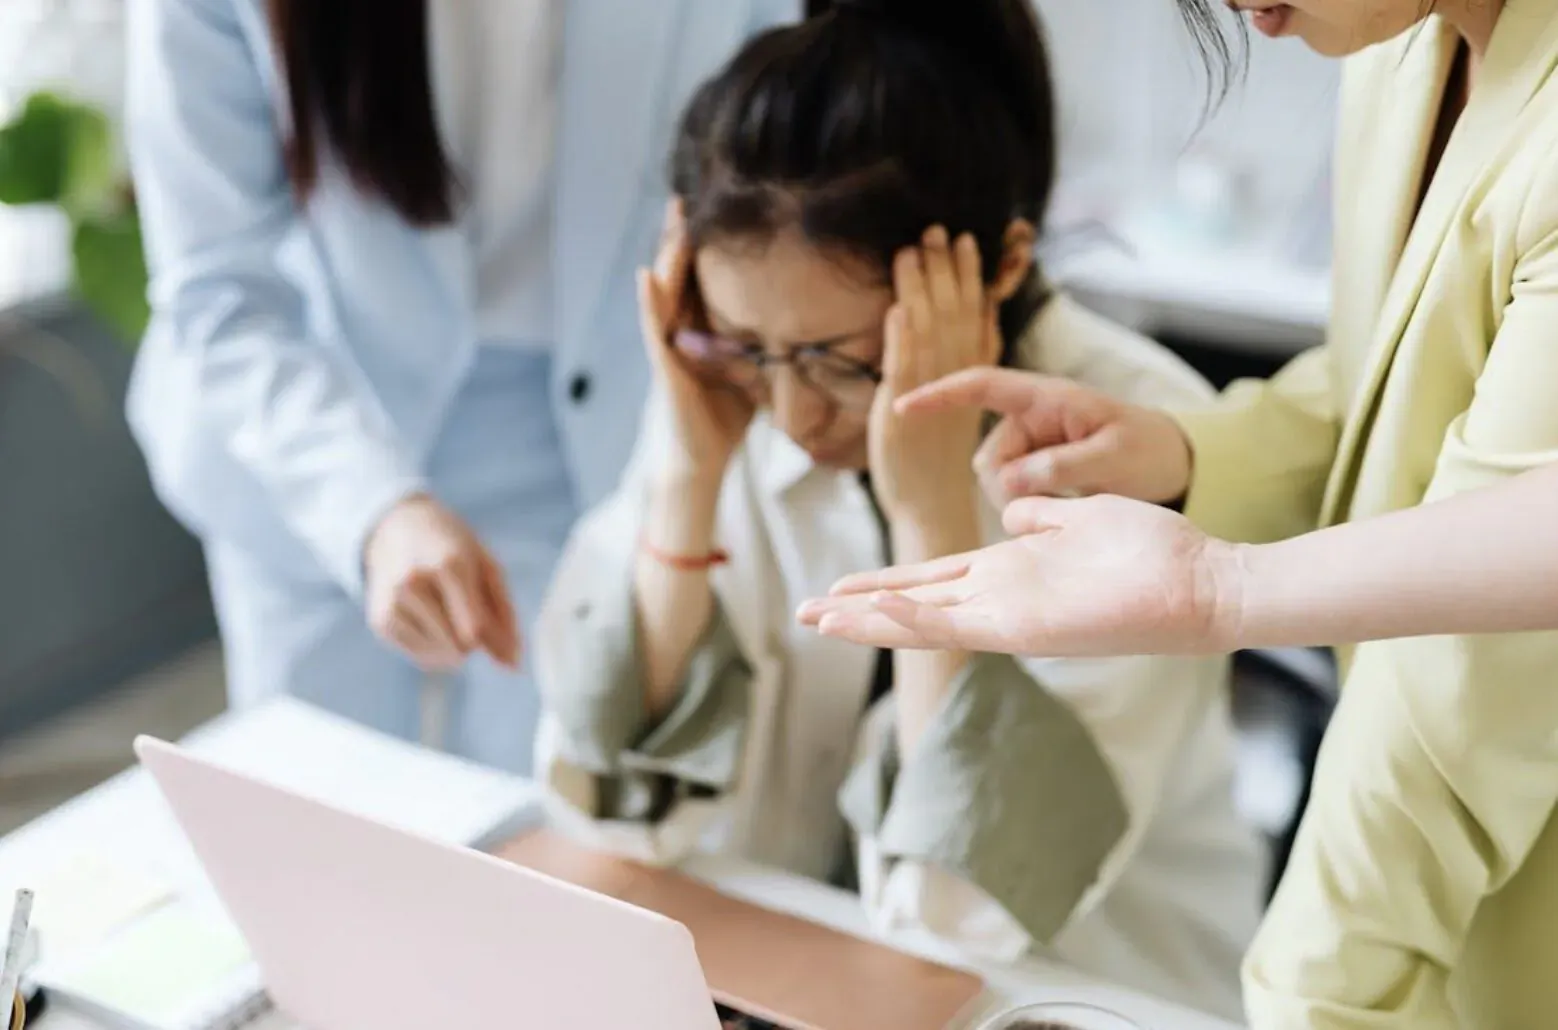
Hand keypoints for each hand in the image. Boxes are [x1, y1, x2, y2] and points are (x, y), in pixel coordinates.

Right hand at [364, 494, 519, 670]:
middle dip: (472, 641)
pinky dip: (432, 649)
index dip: (487, 638)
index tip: (487, 626)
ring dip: (452, 646)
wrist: (398, 529)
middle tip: (465, 610)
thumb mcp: (487, 569)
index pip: (473, 628)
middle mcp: (414, 583)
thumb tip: (513, 665)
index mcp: (448, 564)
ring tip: (445, 611)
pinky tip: (428, 620)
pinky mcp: (379, 621)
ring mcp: (392, 602)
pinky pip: (420, 657)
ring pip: (439, 656)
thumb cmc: (454, 549)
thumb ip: (504, 617)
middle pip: (458, 647)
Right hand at [639, 201, 753, 486]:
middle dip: (684, 235)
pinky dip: (649, 301)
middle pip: (681, 272)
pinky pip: (654, 328)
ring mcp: (668, 345)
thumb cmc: (725, 415)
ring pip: (665, 290)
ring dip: (667, 254)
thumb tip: (806, 322)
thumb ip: (763, 341)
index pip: (704, 274)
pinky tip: (647, 275)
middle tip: (688, 194)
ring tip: (673, 217)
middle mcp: (681, 329)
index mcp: (702, 327)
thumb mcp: (752, 367)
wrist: (701, 457)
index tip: (721, 202)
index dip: (709, 241)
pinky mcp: (664, 366)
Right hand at [796, 494, 1244, 656]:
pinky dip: (916, 619)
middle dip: (859, 611)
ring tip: (821, 618)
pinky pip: (962, 623)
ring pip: (925, 621)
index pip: (931, 580)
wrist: (1203, 584)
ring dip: (871, 620)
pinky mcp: (1028, 627)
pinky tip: (877, 612)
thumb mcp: (1082, 518)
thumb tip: (1011, 511)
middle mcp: (1002, 599)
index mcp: (1011, 572)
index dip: (883, 585)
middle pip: (914, 605)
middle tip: (805, 614)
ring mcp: (1011, 616)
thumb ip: (1042, 518)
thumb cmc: (1152, 551)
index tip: (837, 587)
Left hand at [868, 227, 998, 525]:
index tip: (969, 241)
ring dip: (920, 292)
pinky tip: (898, 309)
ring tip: (912, 252)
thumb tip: (961, 324)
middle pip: (953, 316)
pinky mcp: (902, 415)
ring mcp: (929, 397)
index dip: (971, 279)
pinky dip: (902, 340)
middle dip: (944, 272)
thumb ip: (961, 363)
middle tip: (936, 230)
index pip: (974, 316)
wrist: (930, 507)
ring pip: (929, 334)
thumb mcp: (957, 403)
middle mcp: (956, 381)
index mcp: (972, 376)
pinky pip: (905, 372)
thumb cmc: (939, 460)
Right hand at [897, 366, 1193, 505]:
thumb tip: (1007, 482)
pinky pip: (1010, 492)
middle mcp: (1031, 418)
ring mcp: (1031, 445)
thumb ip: (1061, 466)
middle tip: (1052, 503)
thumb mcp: (1113, 457)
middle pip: (987, 456)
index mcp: (1047, 398)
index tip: (902, 407)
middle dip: (1007, 486)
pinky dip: (1027, 505)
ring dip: (1019, 499)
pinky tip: (1063, 505)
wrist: (1173, 465)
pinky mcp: (1035, 470)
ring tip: (1070, 501)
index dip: (940, 395)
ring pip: (995, 481)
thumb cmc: (1148, 450)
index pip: (982, 386)